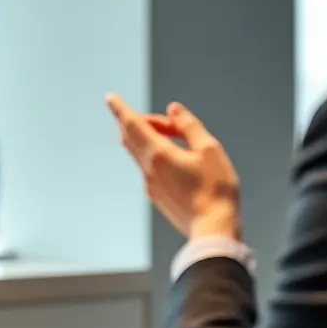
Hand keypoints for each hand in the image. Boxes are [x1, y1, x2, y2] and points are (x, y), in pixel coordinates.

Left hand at [106, 94, 241, 239]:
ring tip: (176, 136)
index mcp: (159, 155)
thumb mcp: (209, 149)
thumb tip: (173, 110)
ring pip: (139, 154)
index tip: (110, 98)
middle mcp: (148, 170)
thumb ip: (189, 126)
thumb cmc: (216, 189)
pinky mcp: (156, 196)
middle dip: (141, 122)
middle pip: (131, 138)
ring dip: (150, 138)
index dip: (121, 109)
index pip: (132, 125)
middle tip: (166, 121)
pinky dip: (155, 155)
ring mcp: (150, 185)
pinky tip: (177, 159)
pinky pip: (148, 168)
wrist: (214, 230)